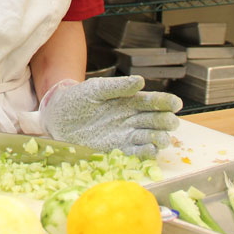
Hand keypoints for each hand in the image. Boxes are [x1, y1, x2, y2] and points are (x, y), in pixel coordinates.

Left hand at [41, 76, 181, 157]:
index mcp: (128, 100)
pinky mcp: (116, 149)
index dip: (165, 102)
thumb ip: (117, 86)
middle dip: (165, 121)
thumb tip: (140, 81)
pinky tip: (151, 150)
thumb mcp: (95, 89)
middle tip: (171, 122)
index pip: (151, 101)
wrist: (56, 117)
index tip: (176, 104)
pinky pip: (134, 152)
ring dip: (158, 138)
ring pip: (148, 137)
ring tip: (163, 139)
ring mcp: (125, 134)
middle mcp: (131, 118)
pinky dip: (144, 152)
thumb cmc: (76, 99)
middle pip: (154, 120)